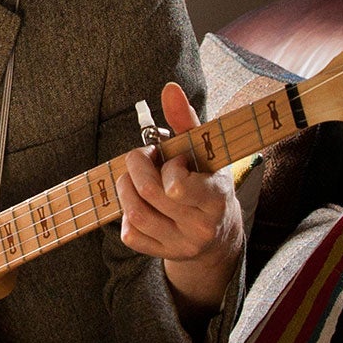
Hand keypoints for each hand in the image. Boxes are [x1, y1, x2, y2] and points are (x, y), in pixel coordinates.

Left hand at [115, 81, 243, 314]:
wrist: (217, 231)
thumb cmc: (206, 179)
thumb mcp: (204, 151)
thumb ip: (185, 120)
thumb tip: (169, 89)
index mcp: (216, 198)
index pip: (178, 186)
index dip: (167, 166)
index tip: (171, 157)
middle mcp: (201, 226)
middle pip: (150, 194)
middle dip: (136, 167)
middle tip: (138, 157)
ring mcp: (180, 244)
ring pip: (136, 214)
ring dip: (126, 188)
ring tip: (132, 177)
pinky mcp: (162, 254)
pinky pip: (130, 234)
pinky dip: (126, 214)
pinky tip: (138, 203)